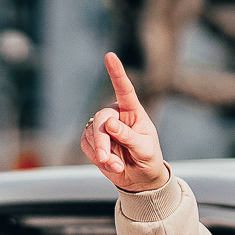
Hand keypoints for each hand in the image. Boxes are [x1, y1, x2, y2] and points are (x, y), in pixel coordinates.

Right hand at [81, 52, 168, 191]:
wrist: (140, 178)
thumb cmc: (148, 159)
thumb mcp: (145, 150)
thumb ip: (129, 137)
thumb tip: (109, 124)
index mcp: (133, 112)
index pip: (125, 90)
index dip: (117, 73)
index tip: (110, 56)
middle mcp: (116, 114)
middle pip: (102, 119)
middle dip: (103, 141)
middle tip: (106, 159)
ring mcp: (102, 126)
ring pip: (92, 134)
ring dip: (102, 153)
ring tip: (117, 164)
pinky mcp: (92, 139)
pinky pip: (86, 144)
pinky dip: (96, 157)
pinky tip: (111, 164)